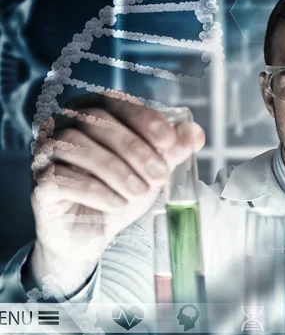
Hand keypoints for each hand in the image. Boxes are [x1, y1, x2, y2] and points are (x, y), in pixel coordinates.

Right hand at [29, 93, 204, 295]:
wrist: (92, 234)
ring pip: (75, 144)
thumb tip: (195, 132)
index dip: (143, 118)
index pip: (114, 101)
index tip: (169, 141)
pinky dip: (95, 190)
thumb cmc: (121, 191)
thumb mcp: (152, 169)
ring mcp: (44, 153)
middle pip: (95, 121)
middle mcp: (61, 125)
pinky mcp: (39, 183)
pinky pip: (60, 178)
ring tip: (140, 192)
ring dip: (116, 169)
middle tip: (160, 175)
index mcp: (90, 112)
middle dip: (135, 148)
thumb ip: (173, 150)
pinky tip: (117, 203)